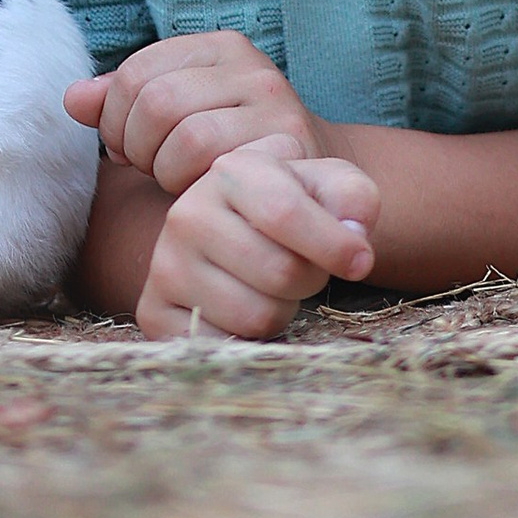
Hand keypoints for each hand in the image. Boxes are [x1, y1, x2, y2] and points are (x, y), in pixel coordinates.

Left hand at [67, 28, 323, 191]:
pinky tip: (200, 192)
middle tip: (147, 169)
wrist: (309, 186)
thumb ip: (124, 105)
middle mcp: (249, 66)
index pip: (135, 71)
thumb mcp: (177, 118)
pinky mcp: (287, 143)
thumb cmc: (229, 153)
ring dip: (164, 172)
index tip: (124, 149)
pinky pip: (214, 166)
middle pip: (155, 102)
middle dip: (135, 148)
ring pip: (183, 136)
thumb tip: (72, 99)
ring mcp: (274, 102)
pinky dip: (192, 187)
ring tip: (175, 180)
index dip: (114, 119)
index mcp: (218, 47)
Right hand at [135, 133, 379, 340]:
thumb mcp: (328, 186)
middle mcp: (188, 213)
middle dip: (309, 279)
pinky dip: (248, 339)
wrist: (237, 232)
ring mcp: (166, 264)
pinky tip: (243, 308)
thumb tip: (354, 236)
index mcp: (231, 170)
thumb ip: (353, 197)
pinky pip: (223, 347)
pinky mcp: (154, 312)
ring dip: (282, 310)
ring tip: (272, 285)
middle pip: (279, 272)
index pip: (284, 212)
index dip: (333, 244)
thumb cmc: (293, 207)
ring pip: (255, 316)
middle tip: (304, 267)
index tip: (363, 261)